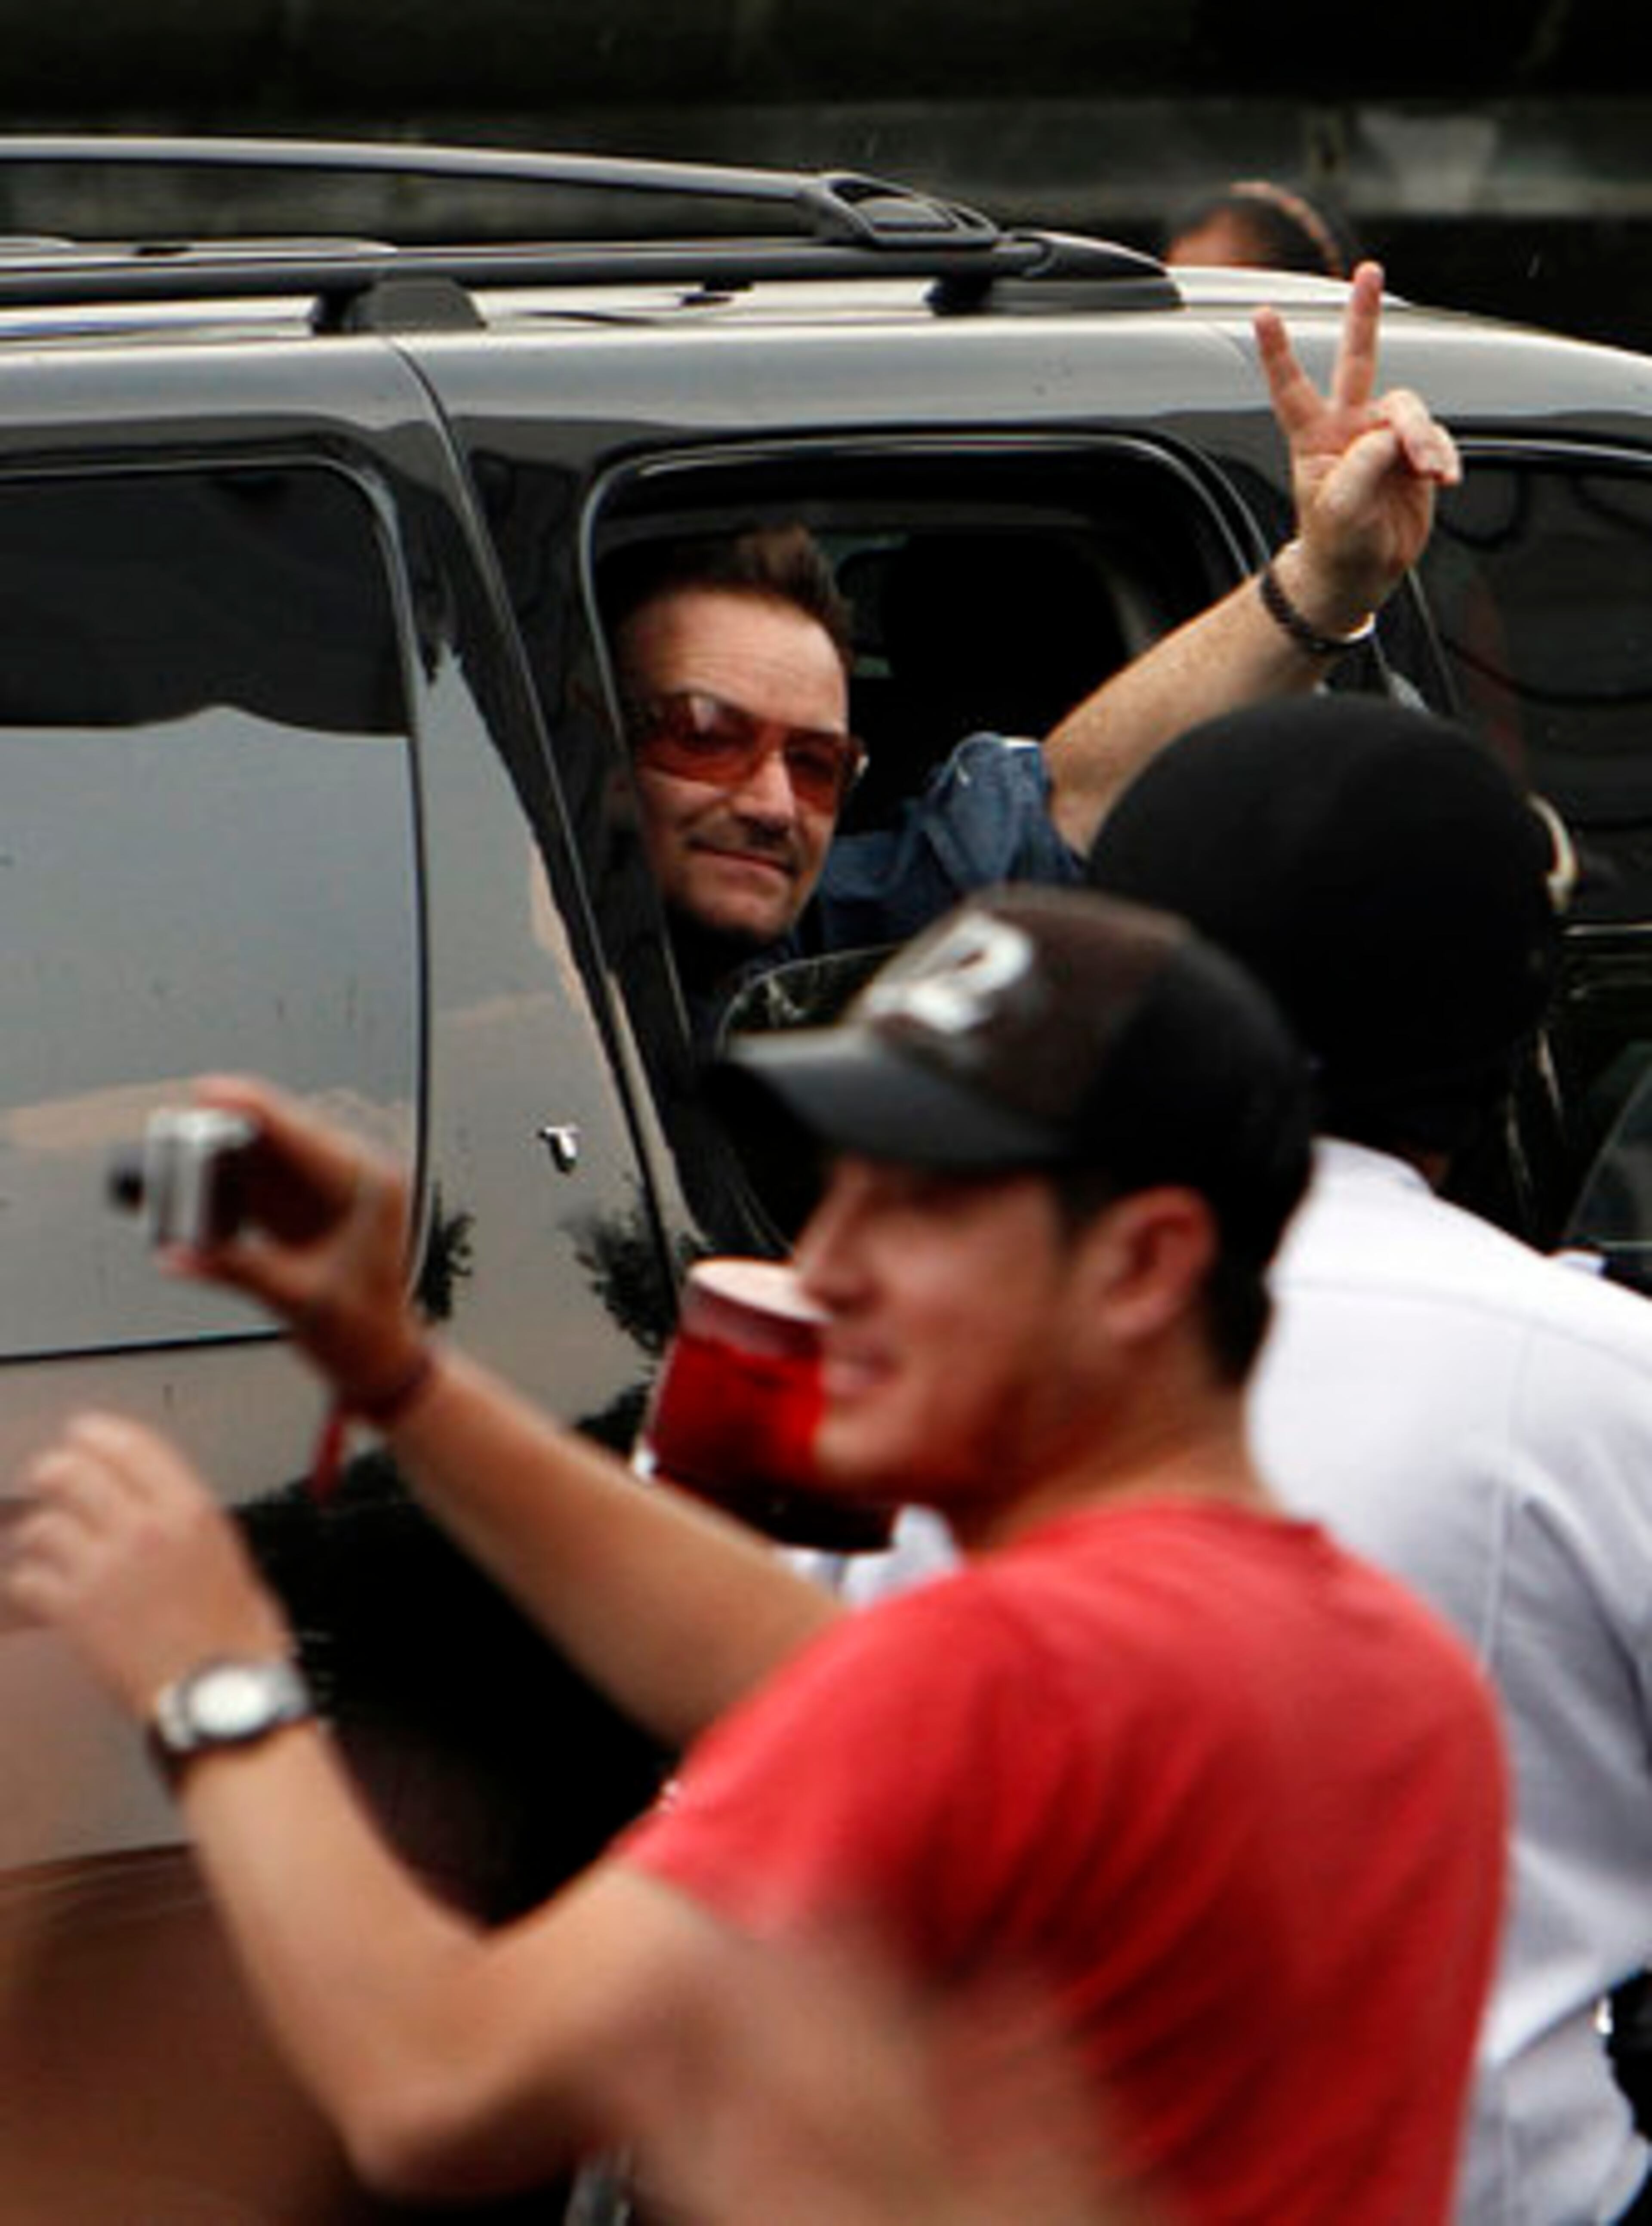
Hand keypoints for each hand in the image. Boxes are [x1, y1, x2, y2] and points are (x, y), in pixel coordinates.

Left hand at [7, 1414, 289, 1717]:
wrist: (220, 1693)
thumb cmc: (235, 1636)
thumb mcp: (230, 1557)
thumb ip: (189, 1524)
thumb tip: (159, 1508)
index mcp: (188, 1511)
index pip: (128, 1446)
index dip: (95, 1434)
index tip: (81, 1435)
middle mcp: (142, 1530)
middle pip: (71, 1473)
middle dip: (53, 1474)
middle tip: (48, 1480)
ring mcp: (104, 1569)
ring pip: (42, 1525)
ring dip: (38, 1534)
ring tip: (44, 1545)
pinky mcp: (75, 1612)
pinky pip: (28, 1580)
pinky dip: (29, 1583)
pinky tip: (42, 1591)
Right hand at [172, 1076, 426, 1413]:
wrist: (380, 1360)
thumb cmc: (362, 1331)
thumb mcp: (299, 1299)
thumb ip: (237, 1271)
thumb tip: (176, 1254)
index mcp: (370, 1185)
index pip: (303, 1132)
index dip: (253, 1106)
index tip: (209, 1091)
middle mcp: (353, 1177)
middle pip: (280, 1135)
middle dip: (227, 1128)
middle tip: (178, 1127)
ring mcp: (328, 1191)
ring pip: (264, 1156)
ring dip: (220, 1156)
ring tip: (174, 1157)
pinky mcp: (305, 1209)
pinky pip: (258, 1184)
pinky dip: (225, 1184)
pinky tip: (189, 1186)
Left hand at [1256, 261, 1460, 628]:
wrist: (1360, 572)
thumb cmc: (1338, 544)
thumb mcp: (1340, 510)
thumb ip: (1363, 467)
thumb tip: (1390, 436)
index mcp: (1315, 438)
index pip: (1292, 388)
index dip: (1278, 352)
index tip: (1262, 315)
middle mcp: (1349, 428)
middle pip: (1358, 360)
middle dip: (1362, 315)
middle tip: (1368, 273)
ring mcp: (1383, 437)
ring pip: (1410, 410)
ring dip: (1424, 438)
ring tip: (1429, 471)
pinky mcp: (1414, 453)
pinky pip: (1437, 439)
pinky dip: (1444, 456)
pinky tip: (1444, 477)